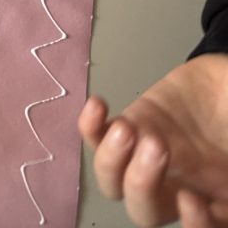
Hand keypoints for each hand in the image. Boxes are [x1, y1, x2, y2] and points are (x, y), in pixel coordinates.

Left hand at [78, 54, 227, 226]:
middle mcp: (176, 191)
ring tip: (126, 129)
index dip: (194, 223)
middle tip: (157, 146)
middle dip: (142, 183)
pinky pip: (95, 139)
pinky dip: (89, 125)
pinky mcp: (124, 134)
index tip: (190, 196)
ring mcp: (144, 163)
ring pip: (112, 181)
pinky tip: (98, 105)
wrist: (220, 90)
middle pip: (145, 211)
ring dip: (112, 157)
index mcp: (216, 200)